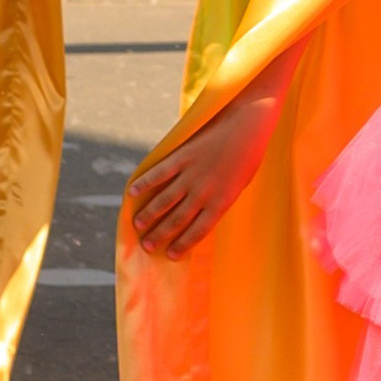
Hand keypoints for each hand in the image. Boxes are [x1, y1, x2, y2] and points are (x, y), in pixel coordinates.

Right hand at [127, 85, 275, 255]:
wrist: (248, 125)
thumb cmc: (248, 156)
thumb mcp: (238, 185)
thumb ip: (220, 200)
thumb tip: (202, 212)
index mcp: (221, 203)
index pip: (198, 231)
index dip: (183, 244)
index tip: (171, 255)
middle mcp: (204, 193)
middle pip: (177, 220)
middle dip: (160, 235)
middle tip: (146, 245)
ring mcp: (192, 174)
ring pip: (165, 200)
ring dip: (149, 214)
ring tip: (137, 224)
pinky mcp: (183, 156)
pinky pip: (160, 173)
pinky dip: (145, 182)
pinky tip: (132, 192)